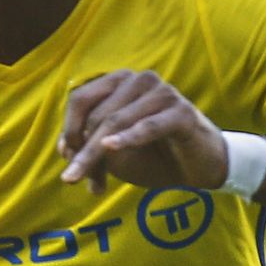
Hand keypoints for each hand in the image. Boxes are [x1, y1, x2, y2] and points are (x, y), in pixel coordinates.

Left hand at [57, 70, 226, 194]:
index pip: (81, 100)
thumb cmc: (155, 156)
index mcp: (120, 82)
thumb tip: (63, 148)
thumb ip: (87, 146)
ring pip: (116, 122)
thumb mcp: (115, 153)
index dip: (69, 130)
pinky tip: (110, 147)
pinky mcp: (182, 112)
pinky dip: (128, 138)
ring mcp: (163, 93)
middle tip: (76, 180)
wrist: (202, 168)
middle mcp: (140, 80)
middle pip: (97, 114)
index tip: (67, 160)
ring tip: (93, 185)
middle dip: (85, 151)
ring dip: (100, 156)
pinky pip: (148, 126)